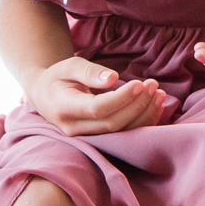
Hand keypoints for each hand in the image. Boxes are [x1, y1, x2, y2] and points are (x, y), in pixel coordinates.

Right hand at [27, 57, 169, 135]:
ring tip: (159, 93)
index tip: (140, 83)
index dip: (121, 98)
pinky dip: (142, 122)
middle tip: (153, 84)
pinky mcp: (96, 139)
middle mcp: (73, 128)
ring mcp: (84, 137)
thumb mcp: (69, 66)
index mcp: (63, 107)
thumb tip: (113, 79)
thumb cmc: (58, 77)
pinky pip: (122, 135)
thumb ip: (89, 71)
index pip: (97, 109)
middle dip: (137, 105)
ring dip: (144, 114)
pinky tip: (156, 105)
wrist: (45, 96)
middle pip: (112, 123)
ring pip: (120, 132)